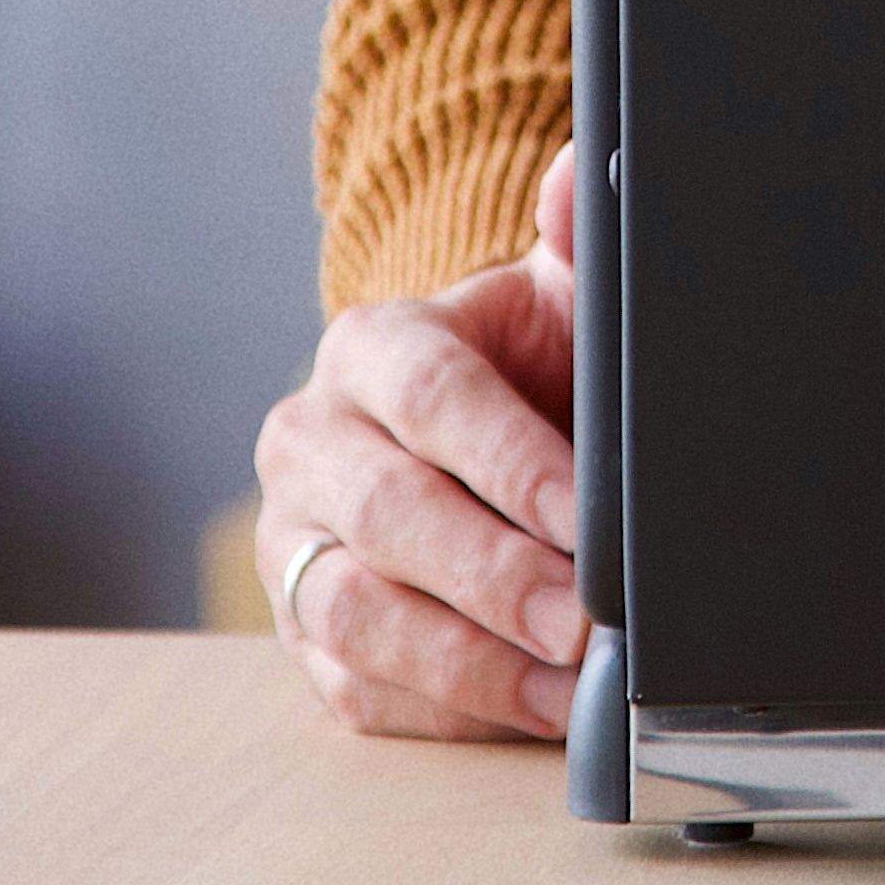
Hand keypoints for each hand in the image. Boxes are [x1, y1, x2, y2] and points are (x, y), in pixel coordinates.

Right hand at [255, 141, 589, 739]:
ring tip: (563, 683)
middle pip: (392, 516)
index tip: (590, 515)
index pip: (431, 397)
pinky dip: (447, 711)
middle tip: (582, 620)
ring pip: (358, 614)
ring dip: (468, 660)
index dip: (511, 461)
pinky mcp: (300, 634)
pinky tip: (528, 713)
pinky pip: (357, 686)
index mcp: (371, 349)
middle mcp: (311, 443)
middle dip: (495, 575)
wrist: (465, 437)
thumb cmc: (523, 370)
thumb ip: (576, 239)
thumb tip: (588, 171)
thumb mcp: (556, 299)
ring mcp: (294, 544)